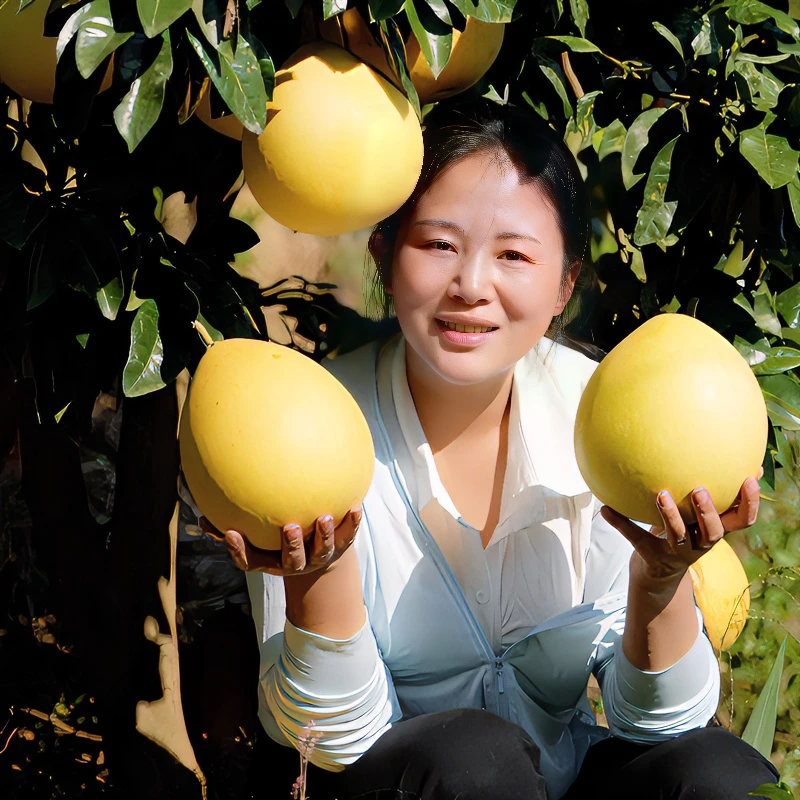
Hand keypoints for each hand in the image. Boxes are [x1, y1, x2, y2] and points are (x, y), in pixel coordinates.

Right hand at [199, 508, 361, 576]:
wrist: (318, 555)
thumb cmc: (276, 540)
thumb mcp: (255, 537)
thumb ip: (228, 526)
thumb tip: (200, 515)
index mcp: (271, 560)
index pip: (251, 561)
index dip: (239, 550)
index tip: (230, 532)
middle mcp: (295, 563)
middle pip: (292, 559)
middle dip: (291, 545)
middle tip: (289, 527)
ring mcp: (319, 556)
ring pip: (322, 550)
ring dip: (324, 536)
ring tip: (324, 518)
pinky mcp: (341, 546)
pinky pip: (348, 535)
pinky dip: (352, 523)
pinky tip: (356, 506)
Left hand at [600, 469, 762, 582]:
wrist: (658, 573)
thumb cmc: (681, 532)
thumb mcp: (694, 515)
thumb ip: (702, 492)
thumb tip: (704, 452)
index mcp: (714, 530)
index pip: (742, 520)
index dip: (750, 502)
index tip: (750, 477)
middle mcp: (701, 544)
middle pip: (714, 532)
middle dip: (709, 512)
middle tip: (699, 490)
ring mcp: (678, 553)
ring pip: (678, 536)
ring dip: (670, 515)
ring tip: (661, 494)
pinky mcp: (654, 559)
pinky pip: (636, 539)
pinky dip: (621, 523)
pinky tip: (606, 509)